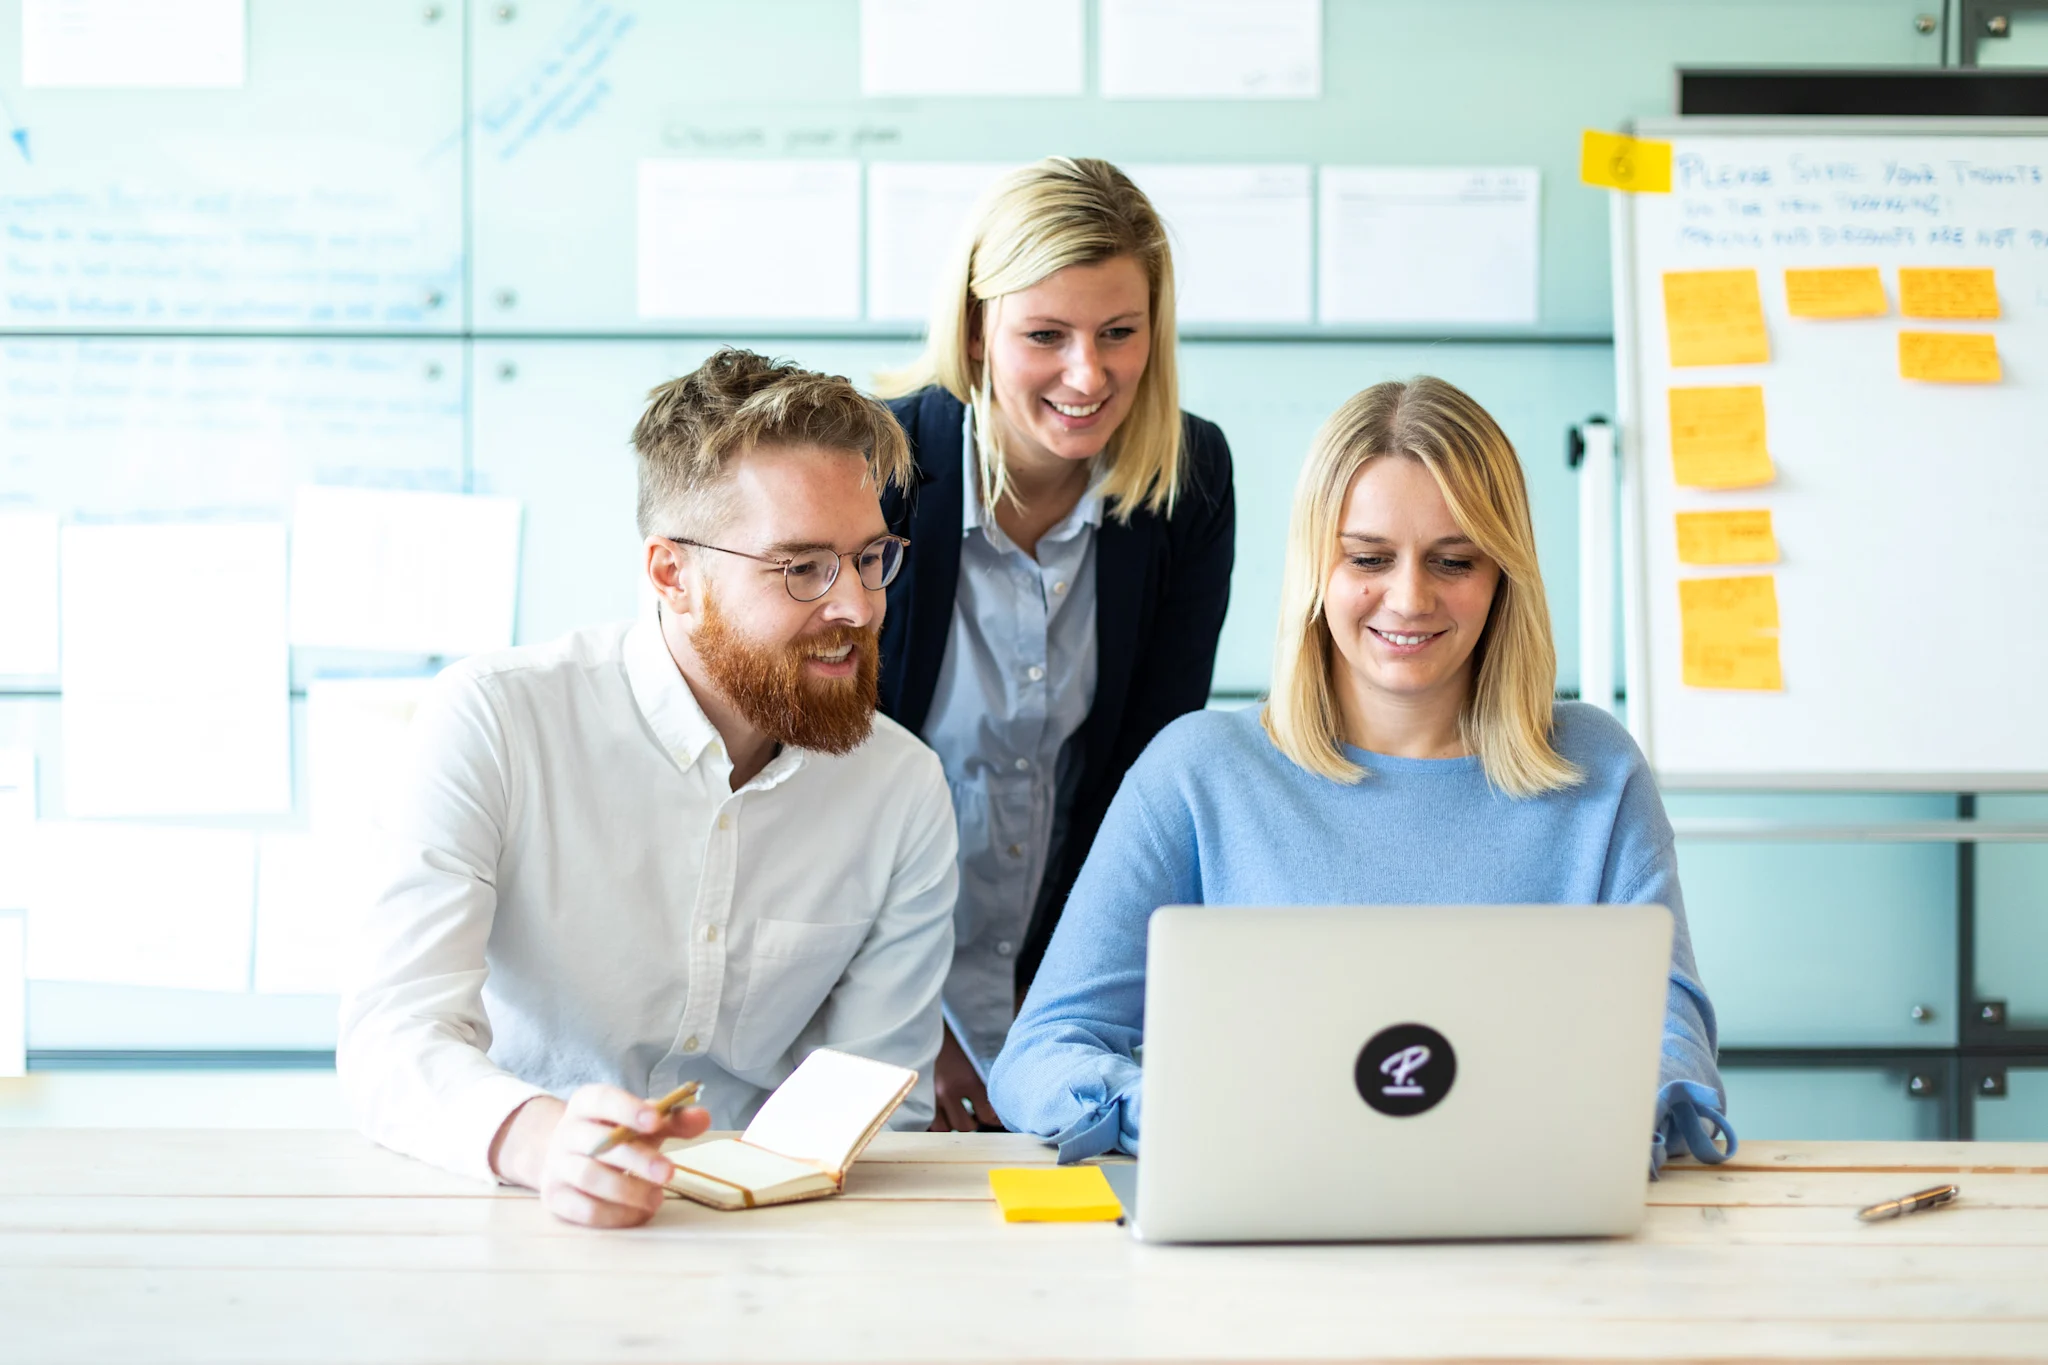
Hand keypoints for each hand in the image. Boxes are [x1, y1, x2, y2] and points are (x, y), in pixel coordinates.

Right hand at [489, 1084, 710, 1227]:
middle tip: (669, 1173)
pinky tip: (639, 1213)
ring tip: (657, 1198)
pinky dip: (614, 1214)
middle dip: (636, 1159)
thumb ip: (673, 1119)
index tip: (656, 1121)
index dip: (628, 1109)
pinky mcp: (555, 1197)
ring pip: (589, 1177)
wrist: (567, 1158)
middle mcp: (567, 1132)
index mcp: (587, 1103)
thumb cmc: (614, 1135)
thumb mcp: (643, 1122)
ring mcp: (557, 1166)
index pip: (602, 1099)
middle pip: (598, 1144)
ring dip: (627, 1190)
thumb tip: (703, 1117)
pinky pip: (582, 1209)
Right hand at [927, 1022, 1002, 1131]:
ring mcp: (930, 1097)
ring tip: (953, 1116)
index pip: (986, 1114)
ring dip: (951, 1126)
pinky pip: (926, 1123)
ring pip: (945, 1129)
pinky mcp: (917, 1098)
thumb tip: (992, 1114)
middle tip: (971, 1115)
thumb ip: (980, 1090)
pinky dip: (933, 1124)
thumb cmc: (951, 1048)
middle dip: (971, 1123)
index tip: (994, 1119)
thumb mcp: (971, 1066)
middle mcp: (948, 1092)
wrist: (926, 1033)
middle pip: (966, 1126)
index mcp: (967, 1081)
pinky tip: (938, 1117)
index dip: (993, 1120)